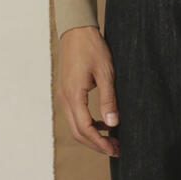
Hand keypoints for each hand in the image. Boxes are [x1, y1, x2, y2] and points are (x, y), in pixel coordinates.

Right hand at [57, 25, 119, 156]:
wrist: (76, 30)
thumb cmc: (92, 47)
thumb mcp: (106, 73)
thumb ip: (108, 99)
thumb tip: (112, 124)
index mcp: (74, 95)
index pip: (85, 128)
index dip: (100, 142)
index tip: (115, 149)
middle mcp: (65, 98)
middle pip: (78, 132)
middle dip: (96, 144)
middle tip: (116, 149)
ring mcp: (63, 95)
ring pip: (75, 125)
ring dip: (92, 135)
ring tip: (112, 139)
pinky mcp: (66, 92)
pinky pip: (75, 115)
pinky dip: (87, 124)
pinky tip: (103, 124)